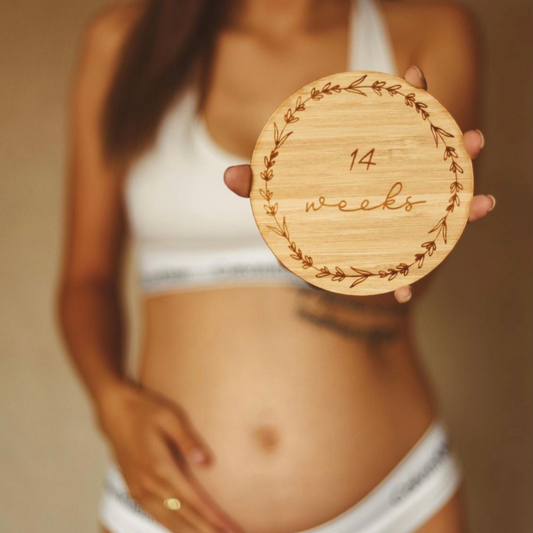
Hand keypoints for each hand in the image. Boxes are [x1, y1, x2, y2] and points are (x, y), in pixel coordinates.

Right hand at [96, 381, 242, 532]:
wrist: (115, 411)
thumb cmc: (146, 410)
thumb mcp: (170, 416)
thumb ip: (187, 440)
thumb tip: (205, 461)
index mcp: (160, 467)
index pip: (193, 500)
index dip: (213, 517)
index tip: (231, 527)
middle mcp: (148, 484)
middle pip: (183, 517)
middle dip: (208, 530)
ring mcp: (139, 490)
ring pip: (168, 521)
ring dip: (192, 532)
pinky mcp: (134, 490)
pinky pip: (156, 516)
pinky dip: (172, 527)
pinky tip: (185, 530)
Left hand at [223, 65, 494, 303]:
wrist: (301, 247)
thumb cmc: (294, 211)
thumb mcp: (277, 195)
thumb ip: (259, 185)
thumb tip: (225, 175)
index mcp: (364, 164)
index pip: (390, 126)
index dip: (406, 100)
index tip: (416, 76)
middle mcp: (386, 186)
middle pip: (427, 163)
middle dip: (453, 150)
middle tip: (474, 139)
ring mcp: (392, 217)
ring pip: (435, 209)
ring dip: (462, 206)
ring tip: (484, 204)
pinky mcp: (387, 250)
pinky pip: (406, 261)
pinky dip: (408, 277)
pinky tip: (404, 294)